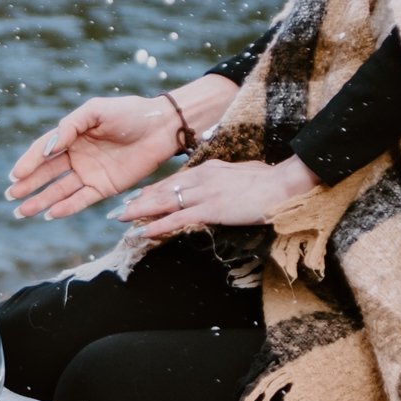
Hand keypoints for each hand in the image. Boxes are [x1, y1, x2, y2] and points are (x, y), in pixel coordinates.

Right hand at [6, 95, 184, 219]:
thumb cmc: (129, 113)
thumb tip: (47, 149)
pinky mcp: (105, 187)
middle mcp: (77, 155)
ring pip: (60, 190)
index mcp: (71, 135)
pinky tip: (51, 214)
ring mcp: (90, 173)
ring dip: (42, 200)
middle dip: (28, 185)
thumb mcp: (95, 111)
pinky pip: (82, 199)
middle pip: (47, 173)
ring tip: (22, 212)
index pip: (44, 151)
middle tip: (11, 197)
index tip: (15, 175)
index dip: (29, 162)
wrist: (161, 126)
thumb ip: (70, 127)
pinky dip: (67, 207)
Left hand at [114, 157, 320, 241]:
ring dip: (141, 212)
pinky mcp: (212, 209)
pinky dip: (160, 224)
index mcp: (207, 169)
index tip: (135, 198)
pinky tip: (145, 231)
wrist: (283, 184)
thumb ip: (222, 179)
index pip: (172, 181)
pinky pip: (180, 218)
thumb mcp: (238, 175)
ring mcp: (205, 193)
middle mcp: (201, 178)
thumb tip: (216, 187)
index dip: (151, 191)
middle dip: (138, 202)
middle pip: (162, 191)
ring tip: (122, 220)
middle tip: (118, 212)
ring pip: (165, 202)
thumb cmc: (266, 181)